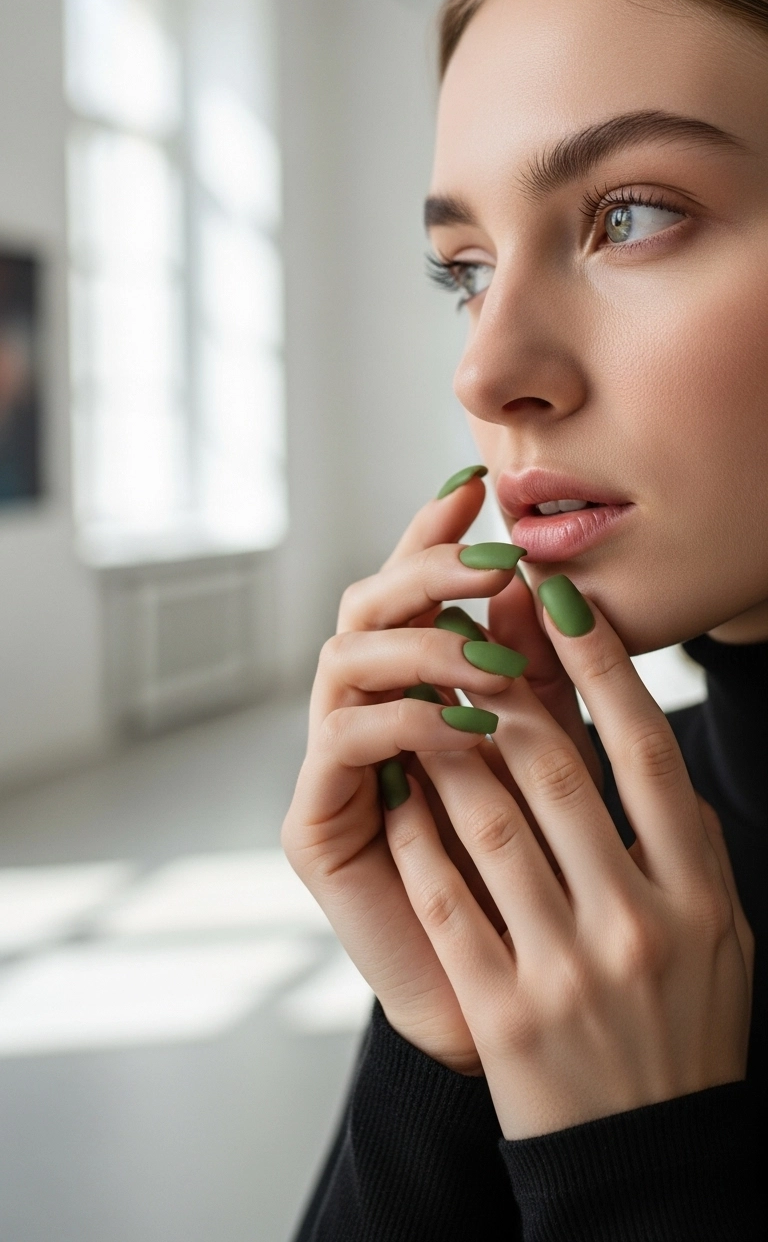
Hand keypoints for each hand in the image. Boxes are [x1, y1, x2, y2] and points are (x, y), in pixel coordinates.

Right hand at [282, 473, 523, 1072]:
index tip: (475, 485)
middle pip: (365, 607)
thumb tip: (532, 579)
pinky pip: (342, 743)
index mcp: (411, 686)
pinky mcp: (313, 822)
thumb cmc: (532, 866)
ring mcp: (331, 764)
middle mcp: (362, 712)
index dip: (431, 532)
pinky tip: (466, 725)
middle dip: (426, 571)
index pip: (411, 590)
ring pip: (343, 660)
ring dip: (420, 642)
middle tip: (495, 563)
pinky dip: (405, 718)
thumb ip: (532, 668)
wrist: (508, 991)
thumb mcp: (545, 745)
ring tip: (491, 658)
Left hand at [383, 581, 752, 1136]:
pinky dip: (415, 833)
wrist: (646, 1159)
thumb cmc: (685, 1027)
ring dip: (445, 748)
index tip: (556, 595)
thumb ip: (687, 837)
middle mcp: (637, 926)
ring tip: (420, 700)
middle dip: (503, 689)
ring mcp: (567, 972)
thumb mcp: (718, 928)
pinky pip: (443, 898)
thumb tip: (638, 732)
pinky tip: (396, 788)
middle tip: (466, 632)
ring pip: (489, 821)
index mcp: (700, 897)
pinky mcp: (502, 1013)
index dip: (599, 663)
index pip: (647, 752)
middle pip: (557, 770)